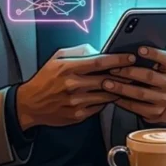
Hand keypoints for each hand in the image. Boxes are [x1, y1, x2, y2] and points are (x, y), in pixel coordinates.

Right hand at [16, 45, 132, 129]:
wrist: (30, 104)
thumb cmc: (45, 80)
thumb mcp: (57, 58)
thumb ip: (78, 52)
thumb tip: (97, 50)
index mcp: (68, 68)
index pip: (99, 62)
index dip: (118, 59)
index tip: (130, 56)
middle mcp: (73, 85)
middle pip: (107, 79)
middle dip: (123, 75)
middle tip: (135, 70)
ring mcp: (76, 102)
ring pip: (107, 95)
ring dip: (119, 89)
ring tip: (126, 83)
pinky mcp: (78, 115)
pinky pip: (100, 106)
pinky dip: (107, 100)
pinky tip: (110, 94)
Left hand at [102, 46, 165, 124]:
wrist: (162, 102)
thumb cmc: (152, 77)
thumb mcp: (154, 67)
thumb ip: (144, 61)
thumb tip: (124, 53)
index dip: (154, 53)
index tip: (139, 49)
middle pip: (150, 76)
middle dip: (129, 72)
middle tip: (113, 69)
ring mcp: (163, 99)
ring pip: (141, 93)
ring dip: (122, 88)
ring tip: (107, 83)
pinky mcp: (155, 112)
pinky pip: (136, 106)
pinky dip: (122, 101)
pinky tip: (111, 96)